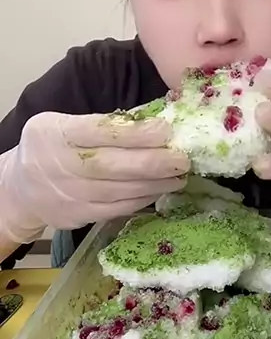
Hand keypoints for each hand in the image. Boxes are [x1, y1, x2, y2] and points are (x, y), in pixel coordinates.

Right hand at [0, 111, 189, 242]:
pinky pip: (116, 209)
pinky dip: (141, 200)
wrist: (19, 188)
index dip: (135, 133)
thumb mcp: (63, 123)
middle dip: (152, 162)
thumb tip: (152, 121)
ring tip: (180, 175)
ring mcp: (70, 195)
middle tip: (183, 158)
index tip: (166, 130)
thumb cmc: (51, 146)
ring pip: (119, 191)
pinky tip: (160, 191)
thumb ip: (100, 123)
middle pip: (112, 166)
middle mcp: (62, 165)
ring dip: (154, 184)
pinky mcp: (79, 216)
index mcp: (58, 133)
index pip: (100, 132)